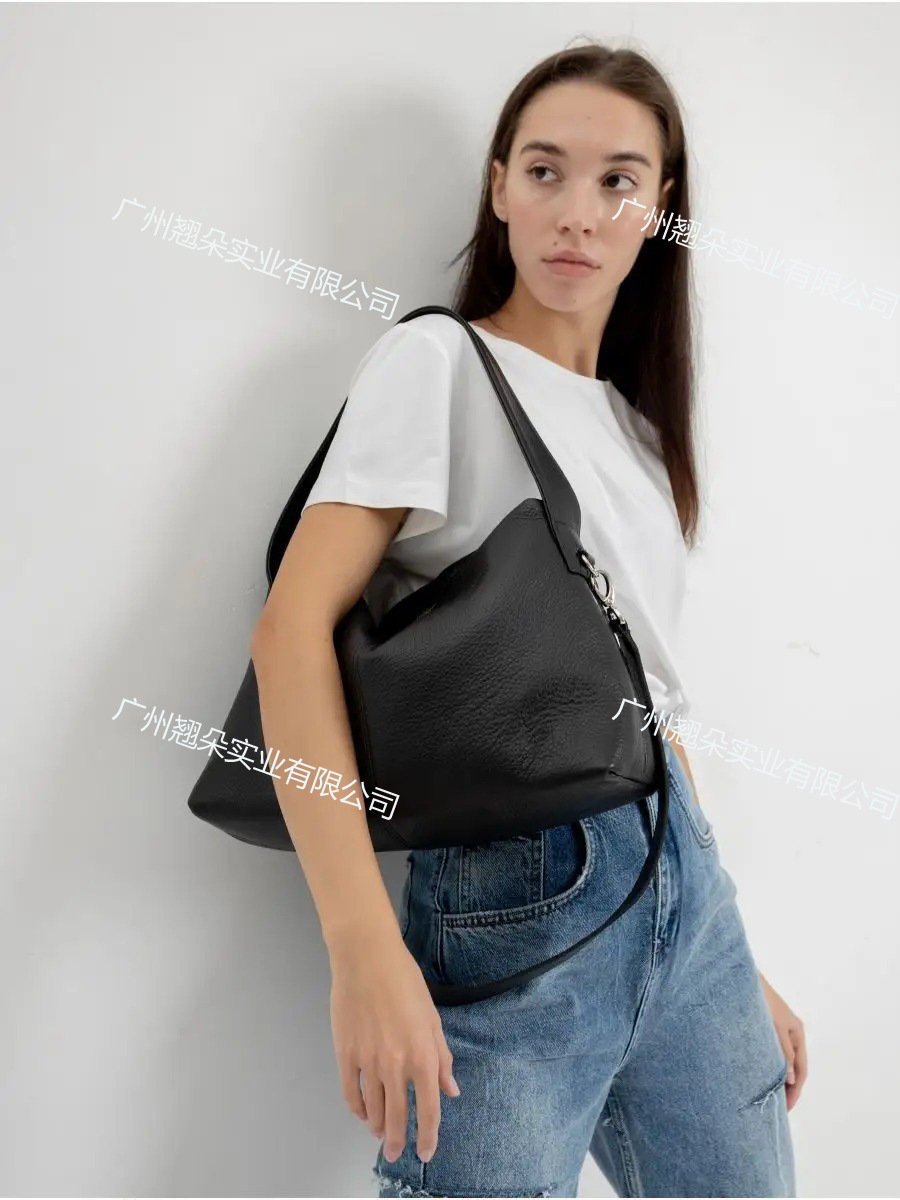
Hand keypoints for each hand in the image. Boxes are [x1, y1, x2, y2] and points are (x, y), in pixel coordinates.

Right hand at [329, 927, 459, 1163]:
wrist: (367, 959)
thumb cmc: (405, 982)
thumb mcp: (433, 1019)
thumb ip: (441, 1059)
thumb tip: (450, 1091)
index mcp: (422, 1057)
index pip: (428, 1110)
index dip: (428, 1136)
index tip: (425, 1152)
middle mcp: (395, 1066)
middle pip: (396, 1117)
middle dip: (397, 1140)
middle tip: (395, 1153)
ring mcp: (367, 1062)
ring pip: (372, 1109)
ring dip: (376, 1126)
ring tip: (379, 1133)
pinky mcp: (345, 1054)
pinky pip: (350, 1092)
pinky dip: (357, 1108)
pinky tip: (362, 1112)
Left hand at [758, 971, 806, 1111]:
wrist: (738, 976)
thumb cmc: (758, 997)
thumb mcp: (773, 1026)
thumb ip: (783, 1052)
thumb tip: (791, 1080)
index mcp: (797, 1032)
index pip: (801, 1069)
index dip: (795, 1091)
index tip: (785, 1109)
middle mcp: (790, 1033)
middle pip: (793, 1068)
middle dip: (787, 1089)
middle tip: (776, 1110)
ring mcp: (776, 1031)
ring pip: (780, 1062)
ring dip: (777, 1080)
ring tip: (767, 1098)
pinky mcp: (762, 1029)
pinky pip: (769, 1054)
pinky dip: (767, 1068)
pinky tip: (757, 1077)